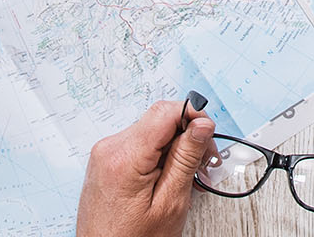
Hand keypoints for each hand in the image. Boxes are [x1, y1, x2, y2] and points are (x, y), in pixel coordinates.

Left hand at [76, 97, 214, 236]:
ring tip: (188, 176)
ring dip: (175, 149)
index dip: (193, 116)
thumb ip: (186, 159)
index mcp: (124, 158)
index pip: (165, 112)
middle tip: (204, 164)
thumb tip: (201, 125)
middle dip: (188, 137)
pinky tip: (170, 176)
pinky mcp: (107, 160)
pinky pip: (140, 145)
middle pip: (160, 120)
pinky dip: (160, 156)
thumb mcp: (170, 202)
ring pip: (152, 132)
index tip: (208, 134)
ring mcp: (105, 154)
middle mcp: (110, 149)